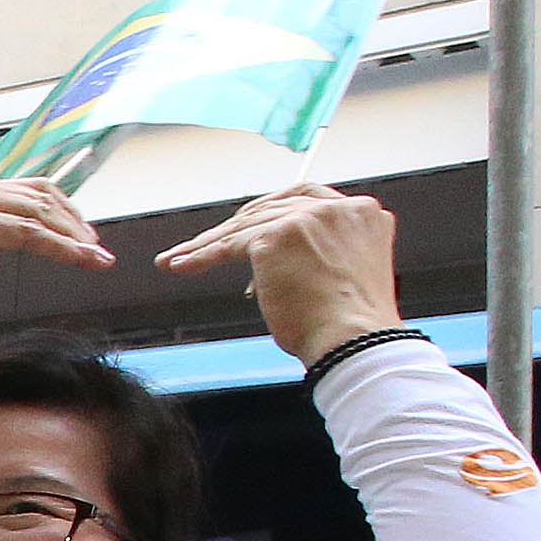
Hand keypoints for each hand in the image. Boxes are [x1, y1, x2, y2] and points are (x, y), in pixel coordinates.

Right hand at [0, 171, 111, 313]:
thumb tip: (15, 244)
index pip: (22, 191)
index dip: (57, 210)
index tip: (77, 233)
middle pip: (38, 194)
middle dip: (73, 220)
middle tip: (95, 246)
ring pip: (40, 212)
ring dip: (74, 235)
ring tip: (96, 256)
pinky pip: (30, 234)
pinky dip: (61, 248)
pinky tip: (82, 260)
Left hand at [158, 184, 400, 364]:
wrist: (352, 342)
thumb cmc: (345, 327)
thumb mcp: (341, 276)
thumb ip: (316, 256)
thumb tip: (266, 267)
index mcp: (363, 214)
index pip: (308, 198)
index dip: (273, 211)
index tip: (246, 224)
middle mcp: (338, 208)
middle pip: (271, 208)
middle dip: (234, 227)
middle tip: (204, 244)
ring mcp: (308, 218)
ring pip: (245, 226)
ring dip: (207, 244)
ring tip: (178, 259)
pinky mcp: (277, 236)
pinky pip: (228, 245)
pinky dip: (201, 256)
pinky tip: (180, 265)